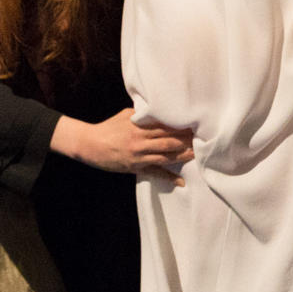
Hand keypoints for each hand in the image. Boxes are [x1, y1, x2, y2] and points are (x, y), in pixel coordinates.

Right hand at [56, 109, 194, 180]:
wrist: (89, 144)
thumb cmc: (107, 128)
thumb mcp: (124, 116)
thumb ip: (141, 115)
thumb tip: (156, 110)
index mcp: (139, 125)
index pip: (165, 124)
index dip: (180, 125)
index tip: (195, 123)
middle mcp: (141, 140)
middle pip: (169, 140)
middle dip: (187, 140)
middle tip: (203, 138)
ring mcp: (139, 155)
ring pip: (165, 156)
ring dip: (182, 156)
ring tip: (197, 154)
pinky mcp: (135, 167)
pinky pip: (155, 172)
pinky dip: (168, 177)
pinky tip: (181, 181)